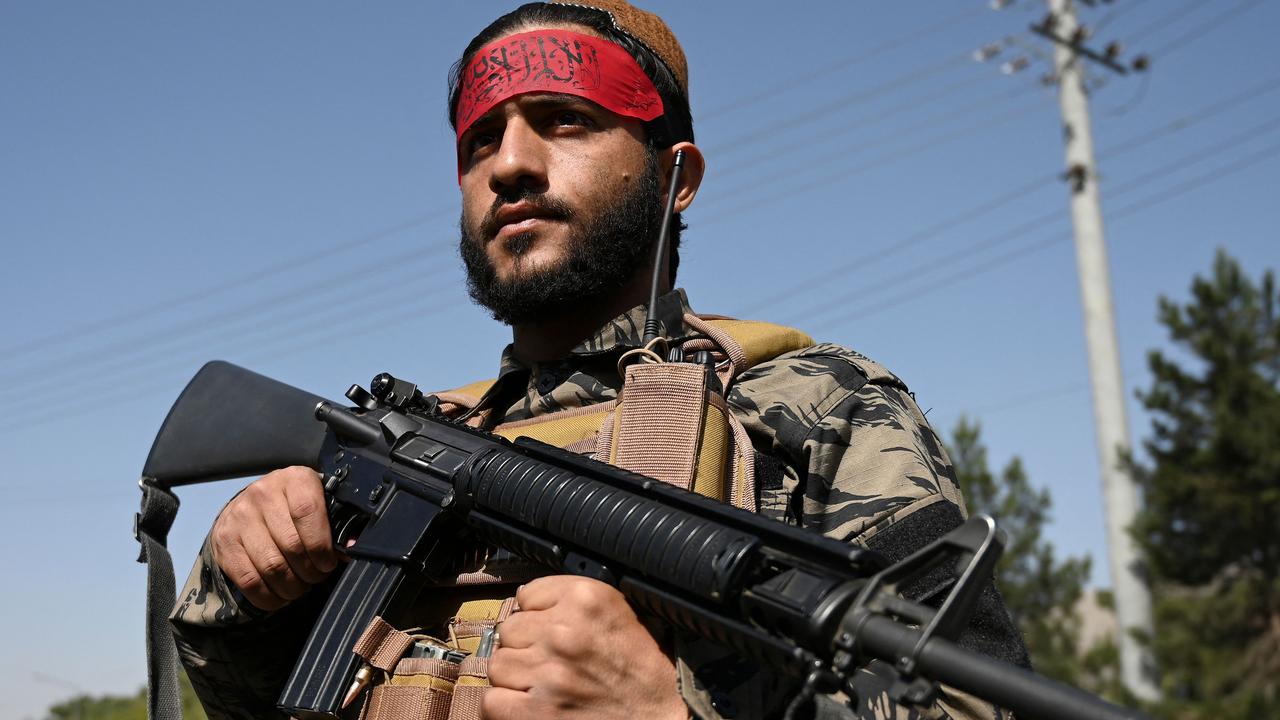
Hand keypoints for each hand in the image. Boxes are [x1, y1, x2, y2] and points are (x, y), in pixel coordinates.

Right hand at [210, 466, 340, 610]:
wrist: (251, 504)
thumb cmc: (295, 507)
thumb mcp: (319, 503)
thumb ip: (338, 523)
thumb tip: (352, 548)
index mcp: (294, 479)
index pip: (307, 512)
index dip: (321, 545)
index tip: (328, 563)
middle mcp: (263, 493)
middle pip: (291, 545)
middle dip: (310, 572)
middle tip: (316, 578)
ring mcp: (240, 517)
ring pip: (271, 565)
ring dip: (291, 587)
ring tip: (300, 587)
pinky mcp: (224, 541)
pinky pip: (248, 580)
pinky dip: (268, 596)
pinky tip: (280, 596)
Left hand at [483, 576, 688, 719]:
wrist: (660, 717)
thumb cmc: (641, 672)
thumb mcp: (617, 615)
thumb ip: (573, 602)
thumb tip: (524, 599)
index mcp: (587, 598)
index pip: (527, 595)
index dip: (536, 616)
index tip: (551, 631)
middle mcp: (565, 631)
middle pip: (509, 630)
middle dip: (525, 647)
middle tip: (551, 663)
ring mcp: (549, 673)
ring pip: (497, 664)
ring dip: (515, 677)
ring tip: (543, 686)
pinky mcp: (537, 712)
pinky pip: (491, 700)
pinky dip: (504, 706)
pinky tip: (527, 706)